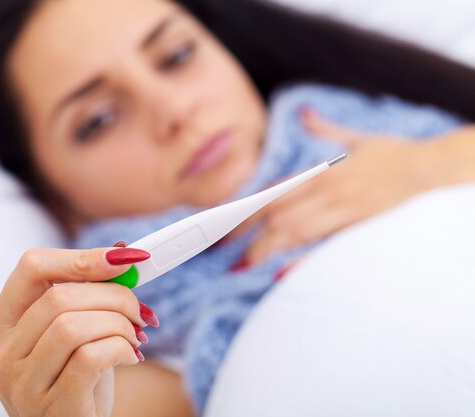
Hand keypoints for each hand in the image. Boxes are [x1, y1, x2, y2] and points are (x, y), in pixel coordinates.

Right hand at [0, 246, 156, 416]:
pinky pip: (89, 357)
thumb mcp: (76, 329)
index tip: (123, 259)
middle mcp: (1, 353)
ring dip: (118, 324)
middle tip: (138, 310)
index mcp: (1, 324)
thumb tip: (121, 253)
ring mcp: (21, 384)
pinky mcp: (51, 407)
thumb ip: (88, 293)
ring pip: (72, 326)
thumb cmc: (77, 377)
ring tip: (134, 336)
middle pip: (58, 297)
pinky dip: (120, 348)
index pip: (32, 266)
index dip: (82, 257)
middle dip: (113, 295)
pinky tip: (130, 356)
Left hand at [232, 108, 474, 265]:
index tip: (220, 222)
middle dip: (244, 233)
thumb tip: (304, 113)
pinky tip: (282, 274)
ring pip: (295, 231)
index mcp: (321, 171)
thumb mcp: (356, 139)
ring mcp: (344, 210)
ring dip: (265, 249)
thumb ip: (324, 129)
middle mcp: (327, 190)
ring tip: (241, 265)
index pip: (272, 192)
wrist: (434, 167)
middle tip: (217, 250)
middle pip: (275, 213)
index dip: (243, 208)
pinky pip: (326, 248)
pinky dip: (303, 261)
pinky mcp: (361, 227)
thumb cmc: (393, 154)